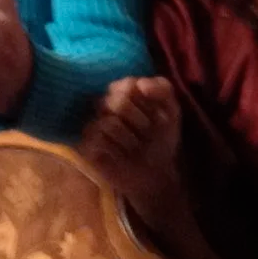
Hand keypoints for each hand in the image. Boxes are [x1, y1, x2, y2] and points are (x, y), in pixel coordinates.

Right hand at [81, 76, 185, 227]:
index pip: (129, 84)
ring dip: (130, 139)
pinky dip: (115, 150)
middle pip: (119, 101)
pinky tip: (120, 156)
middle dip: (141, 121)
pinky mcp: (85, 144)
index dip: (146, 102)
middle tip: (146, 133)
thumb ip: (162, 88)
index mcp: (123, 93)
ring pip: (110, 122)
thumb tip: (140, 84)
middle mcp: (105, 105)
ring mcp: (93, 124)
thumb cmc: (161, 141)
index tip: (158, 116)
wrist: (155, 175)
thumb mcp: (171, 111)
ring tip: (134, 147)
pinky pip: (97, 139)